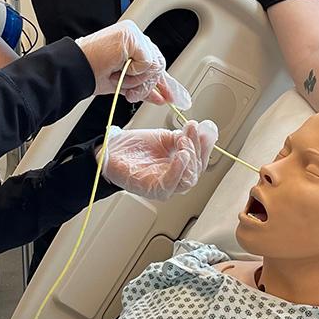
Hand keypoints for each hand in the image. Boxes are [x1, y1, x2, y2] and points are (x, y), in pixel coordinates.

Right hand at [74, 20, 190, 106]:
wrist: (76, 70)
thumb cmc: (92, 73)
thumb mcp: (124, 83)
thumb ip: (144, 87)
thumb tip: (162, 97)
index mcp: (133, 44)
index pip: (154, 62)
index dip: (162, 82)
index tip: (169, 97)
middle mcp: (135, 36)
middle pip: (158, 65)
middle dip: (146, 85)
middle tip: (131, 94)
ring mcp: (134, 34)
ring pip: (154, 65)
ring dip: (136, 80)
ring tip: (119, 79)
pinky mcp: (132, 37)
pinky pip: (147, 62)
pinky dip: (134, 72)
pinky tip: (118, 68)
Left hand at [99, 120, 217, 200]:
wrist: (112, 151)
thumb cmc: (136, 148)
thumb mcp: (164, 138)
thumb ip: (183, 138)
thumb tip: (201, 131)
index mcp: (179, 168)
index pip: (199, 160)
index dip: (205, 145)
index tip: (207, 128)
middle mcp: (175, 180)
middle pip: (196, 170)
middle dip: (198, 148)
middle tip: (192, 131)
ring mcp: (165, 187)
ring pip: (188, 179)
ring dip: (190, 158)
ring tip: (184, 142)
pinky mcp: (153, 190)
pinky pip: (171, 184)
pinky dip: (179, 169)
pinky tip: (181, 155)